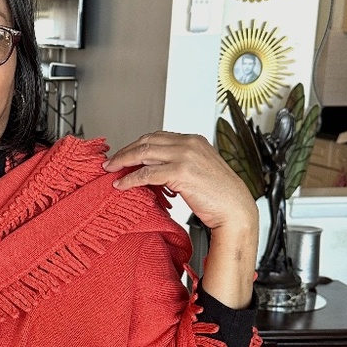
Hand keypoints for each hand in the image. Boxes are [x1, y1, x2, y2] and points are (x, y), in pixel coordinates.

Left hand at [104, 131, 256, 233]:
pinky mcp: (181, 172)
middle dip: (125, 151)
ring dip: (123, 162)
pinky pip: (148, 173)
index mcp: (194, 140)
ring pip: (144, 153)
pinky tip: (122, 184)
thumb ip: (179, 164)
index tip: (124, 154)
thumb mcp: (198, 170)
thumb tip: (155, 169)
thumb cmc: (219, 195)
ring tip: (111, 170)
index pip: (157, 137)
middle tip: (110, 162)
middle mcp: (189, 143)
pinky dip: (131, 178)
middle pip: (147, 142)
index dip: (137, 145)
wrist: (236, 209)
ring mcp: (185, 156)